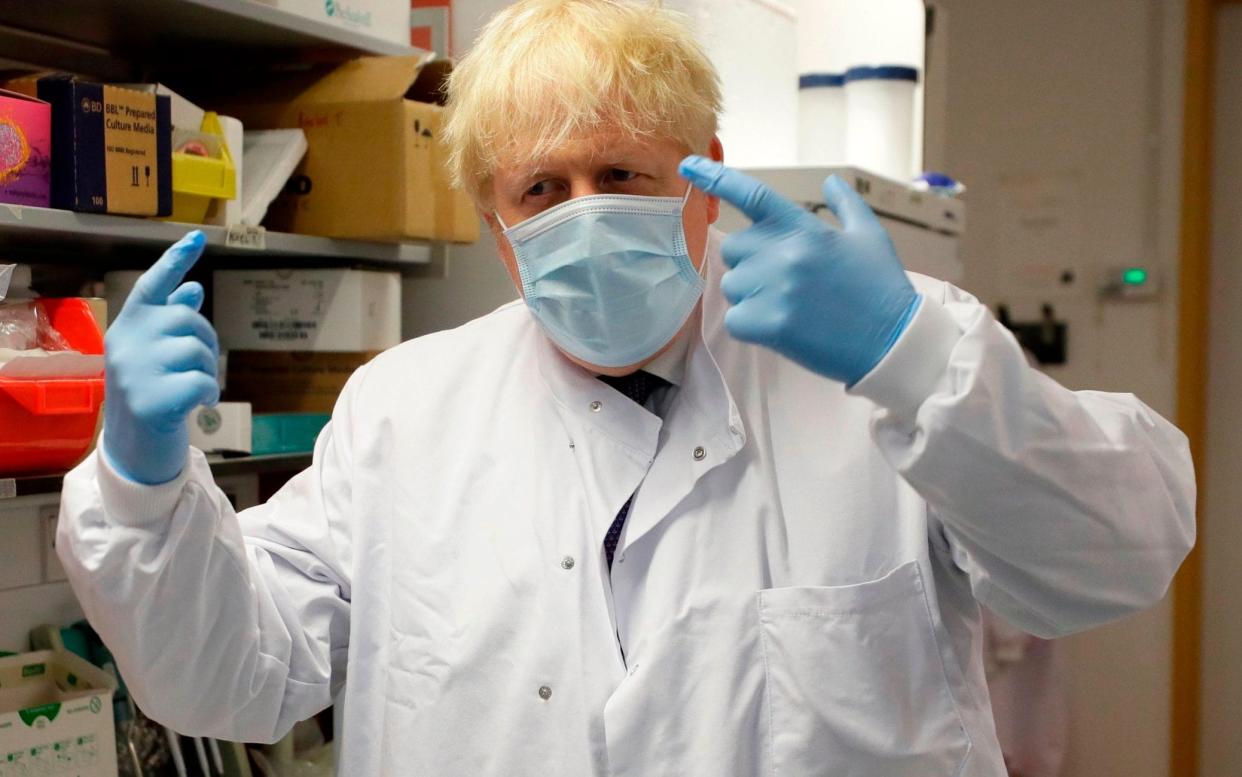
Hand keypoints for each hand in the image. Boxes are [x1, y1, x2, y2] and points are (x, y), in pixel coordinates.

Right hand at [102, 231, 219, 484]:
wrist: (134, 451)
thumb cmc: (151, 396)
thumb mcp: (157, 355)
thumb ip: (172, 322)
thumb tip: (193, 289)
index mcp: (126, 327)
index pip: (152, 286)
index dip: (175, 261)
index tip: (197, 237)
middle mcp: (125, 343)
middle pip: (187, 319)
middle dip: (205, 341)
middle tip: (197, 368)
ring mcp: (135, 371)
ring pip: (197, 349)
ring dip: (208, 371)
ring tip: (193, 390)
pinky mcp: (152, 399)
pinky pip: (202, 381)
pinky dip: (209, 393)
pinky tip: (199, 405)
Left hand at [678, 157, 920, 385]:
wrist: (892, 341)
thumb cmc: (881, 288)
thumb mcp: (869, 236)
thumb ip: (846, 205)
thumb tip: (832, 181)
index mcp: (804, 228)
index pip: (752, 194)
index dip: (715, 177)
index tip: (686, 165)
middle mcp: (785, 253)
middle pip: (734, 249)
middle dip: (751, 264)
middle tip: (784, 282)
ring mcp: (775, 288)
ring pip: (732, 286)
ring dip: (752, 297)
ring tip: (790, 307)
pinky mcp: (770, 324)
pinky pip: (736, 319)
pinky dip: (751, 326)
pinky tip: (782, 328)